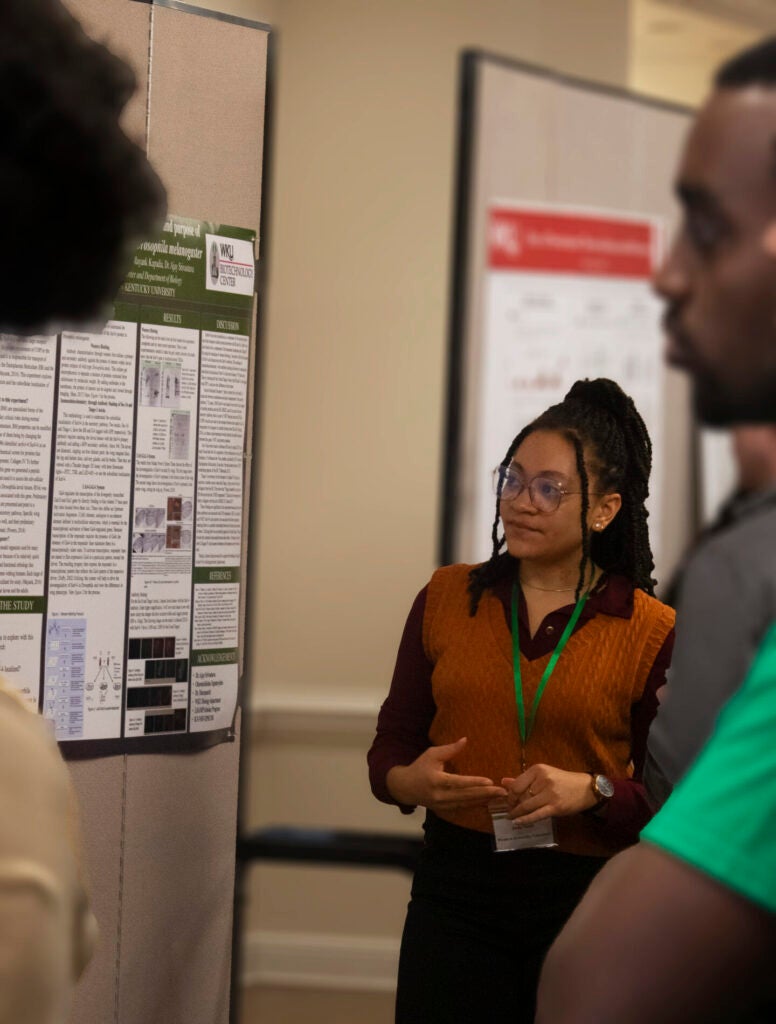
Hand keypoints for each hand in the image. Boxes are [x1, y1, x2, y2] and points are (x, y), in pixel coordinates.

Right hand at [386, 737, 506, 811]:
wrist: (405, 788)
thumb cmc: (419, 767)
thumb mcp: (432, 754)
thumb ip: (449, 749)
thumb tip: (465, 740)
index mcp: (436, 780)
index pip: (458, 782)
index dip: (474, 782)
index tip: (490, 781)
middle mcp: (439, 795)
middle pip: (466, 795)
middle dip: (486, 794)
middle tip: (502, 792)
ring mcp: (442, 805)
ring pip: (467, 803)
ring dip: (484, 800)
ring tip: (499, 797)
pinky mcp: (444, 810)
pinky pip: (463, 808)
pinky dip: (476, 805)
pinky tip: (487, 801)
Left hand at [502, 764, 597, 824]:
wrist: (586, 789)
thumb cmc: (562, 781)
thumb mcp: (543, 775)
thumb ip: (523, 779)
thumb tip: (503, 782)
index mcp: (538, 770)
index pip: (516, 784)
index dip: (509, 795)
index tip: (508, 800)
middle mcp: (543, 780)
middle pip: (520, 796)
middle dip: (512, 805)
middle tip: (509, 810)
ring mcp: (550, 794)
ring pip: (527, 806)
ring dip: (517, 813)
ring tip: (512, 817)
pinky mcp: (556, 807)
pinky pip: (536, 815)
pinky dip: (525, 820)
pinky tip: (518, 823)